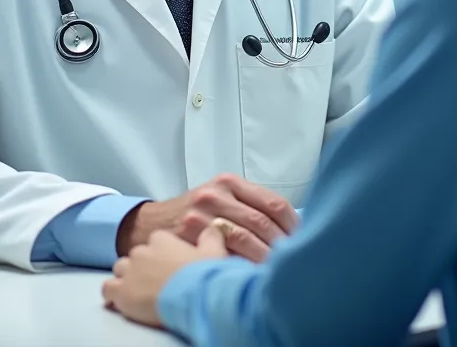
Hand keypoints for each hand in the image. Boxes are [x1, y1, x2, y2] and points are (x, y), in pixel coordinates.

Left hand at [103, 224, 227, 328]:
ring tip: (139, 290)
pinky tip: (121, 300)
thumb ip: (211, 236)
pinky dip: (112, 294)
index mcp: (162, 239)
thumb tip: (214, 228)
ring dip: (126, 278)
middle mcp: (142, 251)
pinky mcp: (121, 292)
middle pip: (136, 255)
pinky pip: (107, 289)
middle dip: (142, 266)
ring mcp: (130, 271)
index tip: (168, 263)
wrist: (192, 295)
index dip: (161, 253)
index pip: (155, 241)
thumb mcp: (214, 250)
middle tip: (156, 280)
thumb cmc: (202, 275)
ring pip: (119, 269)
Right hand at [116, 173, 296, 261]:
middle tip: (296, 261)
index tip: (304, 240)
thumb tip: (292, 227)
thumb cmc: (195, 212)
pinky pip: (225, 254)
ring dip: (267, 258)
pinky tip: (253, 274)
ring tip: (279, 271)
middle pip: (262, 222)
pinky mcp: (190, 236)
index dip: (293, 224)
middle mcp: (216, 194)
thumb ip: (250, 204)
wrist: (152, 224)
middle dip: (283, 245)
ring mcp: (202, 215)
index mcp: (229, 182)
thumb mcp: (221, 196)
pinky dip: (243, 266)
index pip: (273, 203)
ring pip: (246, 239)